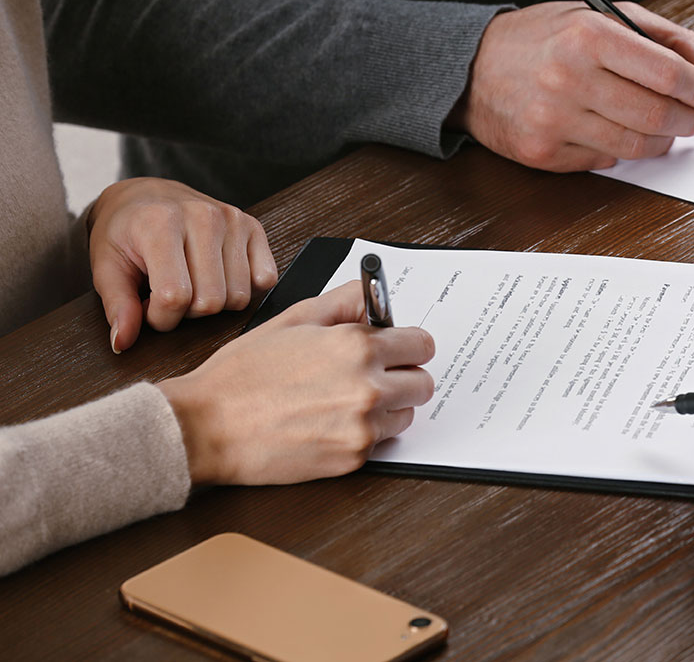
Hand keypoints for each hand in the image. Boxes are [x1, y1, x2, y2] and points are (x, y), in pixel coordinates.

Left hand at [87, 178, 277, 353]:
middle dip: (187, 312)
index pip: (175, 297)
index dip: (160, 317)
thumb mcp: (106, 267)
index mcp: (161, 224)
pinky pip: (265, 279)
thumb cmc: (124, 232)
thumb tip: (123, 342)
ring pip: (238, 296)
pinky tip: (219, 277)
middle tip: (170, 295)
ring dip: (214, 302)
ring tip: (192, 284)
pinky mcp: (252, 226)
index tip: (148, 306)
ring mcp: (232, 220)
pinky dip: (243, 288)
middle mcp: (203, 217)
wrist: (146, 194)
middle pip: (210, 301)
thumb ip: (117, 306)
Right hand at [155, 282, 435, 485]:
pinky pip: (379, 443)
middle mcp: (368, 387)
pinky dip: (364, 434)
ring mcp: (362, 428)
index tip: (396, 348)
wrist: (205, 428)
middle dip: (403, 376)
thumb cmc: (242, 374)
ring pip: (406, 415)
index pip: (422, 345)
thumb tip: (373, 298)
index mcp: (357, 347)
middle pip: (423, 383)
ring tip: (344, 401)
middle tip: (373, 375)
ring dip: (387, 408)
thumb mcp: (292, 319)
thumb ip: (343, 302)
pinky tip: (328, 423)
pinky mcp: (352, 460)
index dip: (407, 344)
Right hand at [455, 1, 693, 170]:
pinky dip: (624, 148)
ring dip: (664, 140)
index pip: (669, 74)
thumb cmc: (545, 38)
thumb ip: (663, 38)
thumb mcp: (602, 15)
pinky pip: (607, 160)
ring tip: (666, 126)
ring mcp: (554, 121)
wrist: (472, 68)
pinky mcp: (543, 153)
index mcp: (589, 36)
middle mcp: (569, 78)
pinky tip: (618, 130)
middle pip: (658, 115)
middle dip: (691, 120)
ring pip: (638, 146)